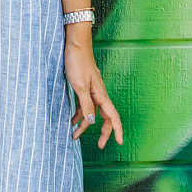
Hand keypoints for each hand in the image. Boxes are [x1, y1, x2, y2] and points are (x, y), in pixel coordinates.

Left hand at [64, 24, 123, 148]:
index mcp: (100, 95)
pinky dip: (79, 114)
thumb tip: (93, 122)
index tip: (120, 143)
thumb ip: (86, 104)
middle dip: (102, 132)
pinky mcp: (83, 87)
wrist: (74, 45)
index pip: (112, 116)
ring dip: (84, 124)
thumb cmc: (77, 63)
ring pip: (91, 112)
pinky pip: (84, 105)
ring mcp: (91, 91)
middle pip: (104, 117)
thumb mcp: (79, 86)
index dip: (117, 130)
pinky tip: (71, 120)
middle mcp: (98, 94)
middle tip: (100, 146)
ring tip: (74, 136)